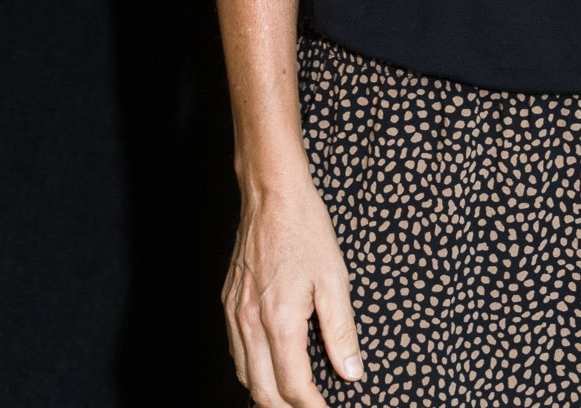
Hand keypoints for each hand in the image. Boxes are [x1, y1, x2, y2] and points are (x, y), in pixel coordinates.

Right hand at [222, 174, 363, 406]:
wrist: (272, 194)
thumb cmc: (307, 231)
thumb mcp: (335, 280)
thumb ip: (342, 332)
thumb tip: (352, 373)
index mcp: (279, 320)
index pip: (293, 385)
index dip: (313, 406)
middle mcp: (249, 322)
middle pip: (262, 390)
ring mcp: (234, 312)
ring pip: (244, 374)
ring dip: (266, 393)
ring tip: (292, 398)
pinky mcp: (228, 302)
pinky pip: (236, 351)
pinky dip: (252, 369)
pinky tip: (269, 366)